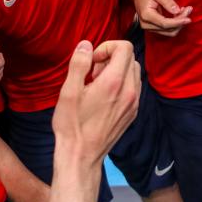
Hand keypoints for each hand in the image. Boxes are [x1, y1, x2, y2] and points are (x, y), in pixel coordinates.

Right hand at [52, 39, 140, 170]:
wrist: (82, 155)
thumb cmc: (72, 125)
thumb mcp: (68, 91)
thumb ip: (79, 64)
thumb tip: (86, 45)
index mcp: (114, 83)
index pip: (125, 48)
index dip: (107, 47)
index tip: (92, 61)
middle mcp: (130, 92)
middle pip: (130, 58)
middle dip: (112, 58)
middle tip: (92, 73)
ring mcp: (134, 104)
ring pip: (134, 73)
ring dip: (117, 71)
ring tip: (97, 85)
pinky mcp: (133, 113)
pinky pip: (134, 88)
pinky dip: (122, 84)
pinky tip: (104, 97)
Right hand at [134, 0, 191, 36]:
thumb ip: (167, 1)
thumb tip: (177, 11)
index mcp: (146, 15)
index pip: (164, 23)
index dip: (178, 22)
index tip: (188, 18)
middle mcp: (146, 25)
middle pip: (168, 29)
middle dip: (181, 22)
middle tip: (188, 9)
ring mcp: (149, 28)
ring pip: (170, 32)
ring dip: (179, 24)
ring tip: (185, 11)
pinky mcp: (153, 28)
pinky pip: (168, 30)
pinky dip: (176, 24)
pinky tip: (179, 14)